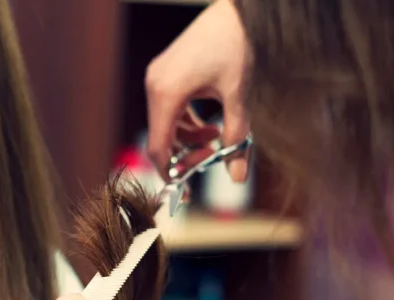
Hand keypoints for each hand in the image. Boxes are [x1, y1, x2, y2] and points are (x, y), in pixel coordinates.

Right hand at [145, 0, 250, 181]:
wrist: (238, 9)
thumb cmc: (238, 46)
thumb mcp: (238, 97)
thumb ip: (236, 139)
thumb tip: (238, 176)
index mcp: (166, 93)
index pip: (157, 145)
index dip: (169, 171)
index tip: (185, 188)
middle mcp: (155, 85)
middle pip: (160, 135)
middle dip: (183, 153)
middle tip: (211, 160)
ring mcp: (158, 76)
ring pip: (165, 122)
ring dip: (187, 137)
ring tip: (216, 138)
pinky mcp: (166, 71)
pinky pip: (169, 107)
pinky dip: (186, 121)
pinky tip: (210, 122)